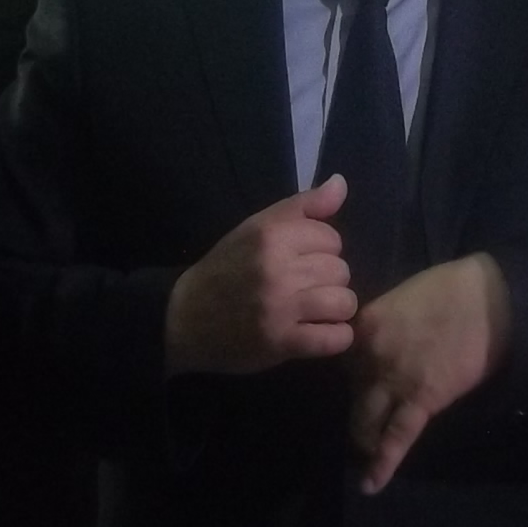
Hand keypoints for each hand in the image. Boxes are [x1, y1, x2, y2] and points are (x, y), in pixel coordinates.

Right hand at [165, 178, 356, 375]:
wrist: (182, 318)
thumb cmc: (224, 269)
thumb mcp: (256, 227)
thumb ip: (302, 206)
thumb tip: (340, 183)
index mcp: (271, 235)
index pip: (332, 238)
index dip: (321, 250)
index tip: (301, 261)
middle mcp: (278, 268)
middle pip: (341, 270)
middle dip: (328, 280)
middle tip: (303, 288)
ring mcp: (282, 307)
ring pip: (345, 302)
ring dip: (334, 310)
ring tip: (314, 312)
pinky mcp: (283, 342)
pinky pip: (337, 338)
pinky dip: (335, 338)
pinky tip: (318, 333)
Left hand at [348, 254, 510, 493]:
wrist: (491, 298)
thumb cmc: (453, 289)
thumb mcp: (403, 297)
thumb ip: (383, 325)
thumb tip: (383, 346)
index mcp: (365, 325)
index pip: (344, 359)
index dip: (354, 372)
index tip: (360, 381)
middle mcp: (369, 354)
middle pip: (352, 393)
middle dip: (358, 409)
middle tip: (363, 422)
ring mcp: (393, 380)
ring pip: (366, 420)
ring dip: (364, 439)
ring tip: (364, 456)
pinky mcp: (421, 400)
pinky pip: (396, 438)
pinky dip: (381, 464)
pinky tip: (370, 485)